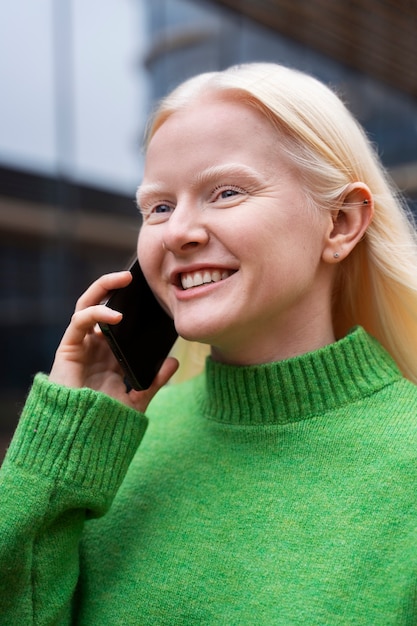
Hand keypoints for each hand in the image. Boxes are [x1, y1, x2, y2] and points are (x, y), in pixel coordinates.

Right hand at [49, 271, 178, 411]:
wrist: (80, 438)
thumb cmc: (105, 419)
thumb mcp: (138, 399)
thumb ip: (155, 381)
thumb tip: (174, 362)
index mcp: (110, 352)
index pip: (119, 318)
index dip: (131, 302)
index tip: (150, 291)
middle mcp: (95, 344)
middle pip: (101, 304)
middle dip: (114, 286)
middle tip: (134, 276)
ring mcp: (81, 345)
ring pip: (87, 304)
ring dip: (103, 288)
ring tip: (123, 280)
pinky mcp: (69, 348)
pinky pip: (80, 321)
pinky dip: (97, 313)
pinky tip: (115, 316)